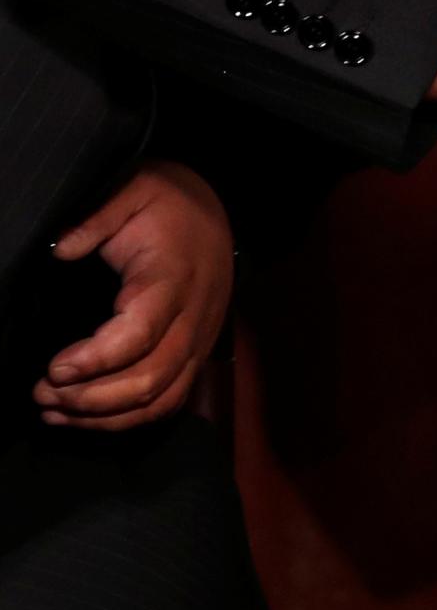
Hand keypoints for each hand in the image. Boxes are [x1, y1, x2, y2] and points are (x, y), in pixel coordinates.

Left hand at [33, 161, 233, 430]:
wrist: (220, 214)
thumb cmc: (171, 203)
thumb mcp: (134, 190)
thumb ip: (96, 217)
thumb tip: (60, 249)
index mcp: (173, 280)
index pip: (142, 333)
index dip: (98, 359)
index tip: (54, 368)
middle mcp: (192, 319)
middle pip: (151, 378)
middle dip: (93, 397)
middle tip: (43, 393)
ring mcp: (198, 342)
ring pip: (160, 399)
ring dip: (106, 416)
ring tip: (54, 412)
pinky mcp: (195, 354)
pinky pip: (169, 401)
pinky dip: (129, 420)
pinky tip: (87, 418)